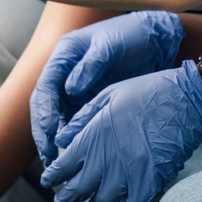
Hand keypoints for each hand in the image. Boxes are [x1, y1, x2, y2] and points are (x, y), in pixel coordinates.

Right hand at [29, 11, 184, 164]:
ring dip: (56, 142)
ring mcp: (76, 91)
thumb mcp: (111, 45)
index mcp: (63, 57)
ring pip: (59, 120)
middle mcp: (65, 76)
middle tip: (48, 158)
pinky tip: (80, 158)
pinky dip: (76, 141)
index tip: (50, 132)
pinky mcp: (91, 102)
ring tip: (58, 165)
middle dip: (45, 134)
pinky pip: (78, 124)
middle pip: (46, 108)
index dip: (44, 112)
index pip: (45, 88)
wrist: (156, 39)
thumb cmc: (131, 35)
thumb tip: (71, 90)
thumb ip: (91, 64)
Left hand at [40, 62, 201, 201]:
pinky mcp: (152, 182)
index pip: (64, 166)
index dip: (52, 177)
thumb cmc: (146, 92)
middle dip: (66, 198)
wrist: (188, 99)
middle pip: (78, 189)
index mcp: (94, 135)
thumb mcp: (107, 95)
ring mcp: (131, 172)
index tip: (47, 182)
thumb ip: (81, 120)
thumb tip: (61, 141)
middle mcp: (108, 158)